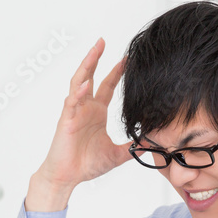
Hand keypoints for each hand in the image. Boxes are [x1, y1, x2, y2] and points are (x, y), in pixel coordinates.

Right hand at [26, 38, 131, 210]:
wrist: (67, 177)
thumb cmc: (86, 165)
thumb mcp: (116, 155)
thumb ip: (133, 148)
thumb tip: (151, 145)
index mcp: (96, 113)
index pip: (107, 86)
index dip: (116, 72)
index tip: (127, 58)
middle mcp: (85, 108)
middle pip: (91, 76)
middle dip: (97, 58)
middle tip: (103, 40)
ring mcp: (74, 112)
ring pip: (79, 82)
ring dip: (86, 65)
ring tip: (94, 50)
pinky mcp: (67, 120)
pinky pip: (72, 103)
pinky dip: (78, 93)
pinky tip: (85, 84)